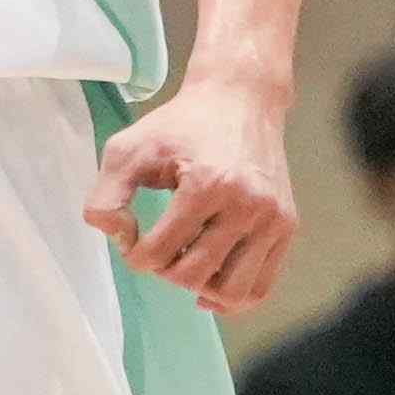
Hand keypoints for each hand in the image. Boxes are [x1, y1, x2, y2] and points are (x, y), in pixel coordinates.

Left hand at [89, 67, 294, 312]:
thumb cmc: (180, 124)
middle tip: (160, 244)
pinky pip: (260, 287)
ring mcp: (273, 218)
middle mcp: (247, 204)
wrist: (241, 98)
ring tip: (187, 259)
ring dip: (199, 287)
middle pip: (193, 276)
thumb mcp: (129, 148)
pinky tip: (210, 280)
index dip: (134, 252)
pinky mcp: (287, 226)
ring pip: (231, 293)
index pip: (157, 254)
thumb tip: (115, 237)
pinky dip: (231, 296)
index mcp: (207, 184)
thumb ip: (106, 196)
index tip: (134, 232)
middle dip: (164, 270)